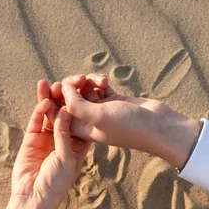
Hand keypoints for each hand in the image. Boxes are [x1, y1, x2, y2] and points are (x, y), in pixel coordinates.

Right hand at [9, 79, 89, 207]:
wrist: (34, 198)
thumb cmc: (56, 183)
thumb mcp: (66, 157)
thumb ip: (65, 133)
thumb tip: (68, 109)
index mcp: (77, 145)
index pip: (82, 120)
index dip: (84, 105)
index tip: (88, 89)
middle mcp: (62, 138)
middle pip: (65, 113)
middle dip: (67, 98)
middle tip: (70, 81)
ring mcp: (46, 137)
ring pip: (50, 114)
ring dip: (51, 99)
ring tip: (52, 83)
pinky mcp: (32, 138)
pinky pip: (36, 120)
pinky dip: (39, 110)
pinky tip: (44, 98)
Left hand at [53, 74, 201, 168]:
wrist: (157, 126)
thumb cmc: (128, 126)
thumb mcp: (98, 116)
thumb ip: (77, 104)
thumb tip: (63, 88)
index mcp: (81, 130)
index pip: (58, 114)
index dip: (52, 100)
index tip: (52, 86)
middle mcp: (89, 120)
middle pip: (69, 100)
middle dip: (71, 87)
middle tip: (80, 79)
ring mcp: (101, 110)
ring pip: (84, 90)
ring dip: (88, 81)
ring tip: (99, 81)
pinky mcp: (112, 100)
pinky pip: (97, 86)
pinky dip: (98, 81)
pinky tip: (105, 80)